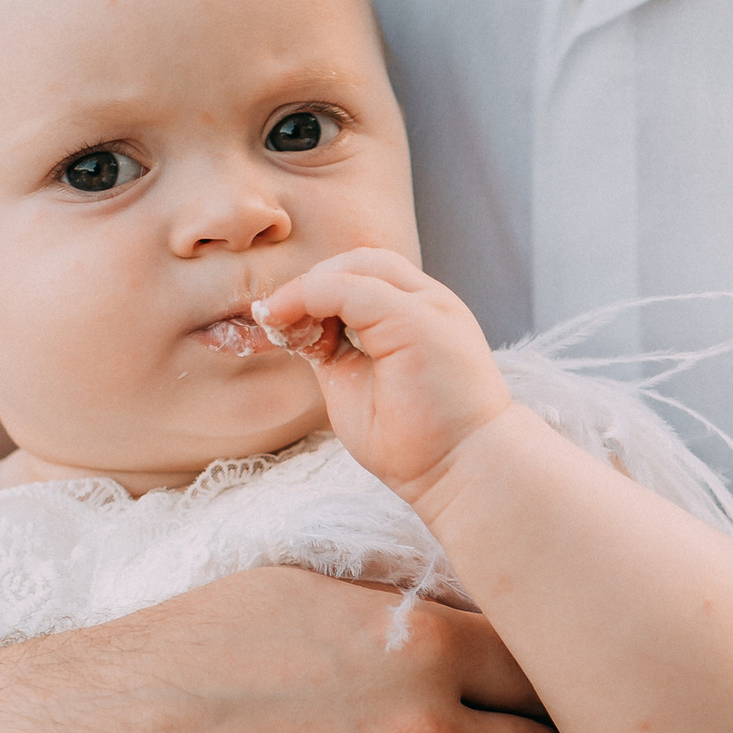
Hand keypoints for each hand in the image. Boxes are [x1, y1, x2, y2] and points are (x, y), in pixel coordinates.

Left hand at [259, 248, 514, 508]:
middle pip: (360, 262)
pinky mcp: (416, 319)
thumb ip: (333, 349)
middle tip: (272, 320)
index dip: (317, 292)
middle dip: (310, 284)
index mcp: (421, 317)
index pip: (365, 277)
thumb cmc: (414, 441)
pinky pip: (351, 287)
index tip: (278, 325)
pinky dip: (309, 296)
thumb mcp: (357, 382)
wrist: (461, 470)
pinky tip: (281, 320)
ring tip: (277, 321)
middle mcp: (430, 303)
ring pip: (356, 265)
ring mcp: (428, 307)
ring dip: (308, 287)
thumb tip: (291, 329)